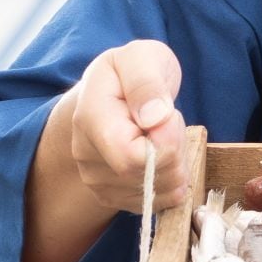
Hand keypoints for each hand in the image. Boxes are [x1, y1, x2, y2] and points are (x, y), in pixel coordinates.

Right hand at [61, 39, 190, 215]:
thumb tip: (155, 118)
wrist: (114, 93)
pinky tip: (161, 157)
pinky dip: (170, 183)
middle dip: (176, 152)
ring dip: (176, 166)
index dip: (166, 144)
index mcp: (89, 117)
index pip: (130, 157)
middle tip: (169, 121)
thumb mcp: (143, 57)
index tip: (170, 115)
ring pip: (155, 193)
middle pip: (147, 177)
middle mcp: (84, 154)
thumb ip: (147, 82)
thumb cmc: (132, 71)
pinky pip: (154, 204)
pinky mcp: (110, 196)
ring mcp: (94, 179)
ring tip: (162, 136)